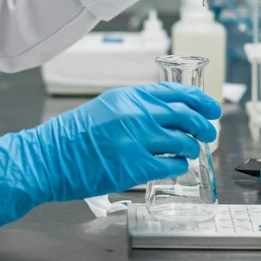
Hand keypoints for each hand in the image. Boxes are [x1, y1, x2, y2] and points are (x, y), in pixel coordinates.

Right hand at [0, 82, 220, 236]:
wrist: (50, 157)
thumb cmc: (73, 135)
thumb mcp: (105, 107)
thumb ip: (133, 107)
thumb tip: (165, 113)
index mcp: (128, 96)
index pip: (174, 92)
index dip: (199, 99)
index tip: (211, 106)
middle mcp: (135, 114)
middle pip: (185, 114)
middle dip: (204, 124)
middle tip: (209, 132)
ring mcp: (136, 140)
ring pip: (183, 141)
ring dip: (193, 146)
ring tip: (192, 151)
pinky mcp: (134, 167)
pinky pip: (171, 165)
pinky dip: (180, 165)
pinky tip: (178, 166)